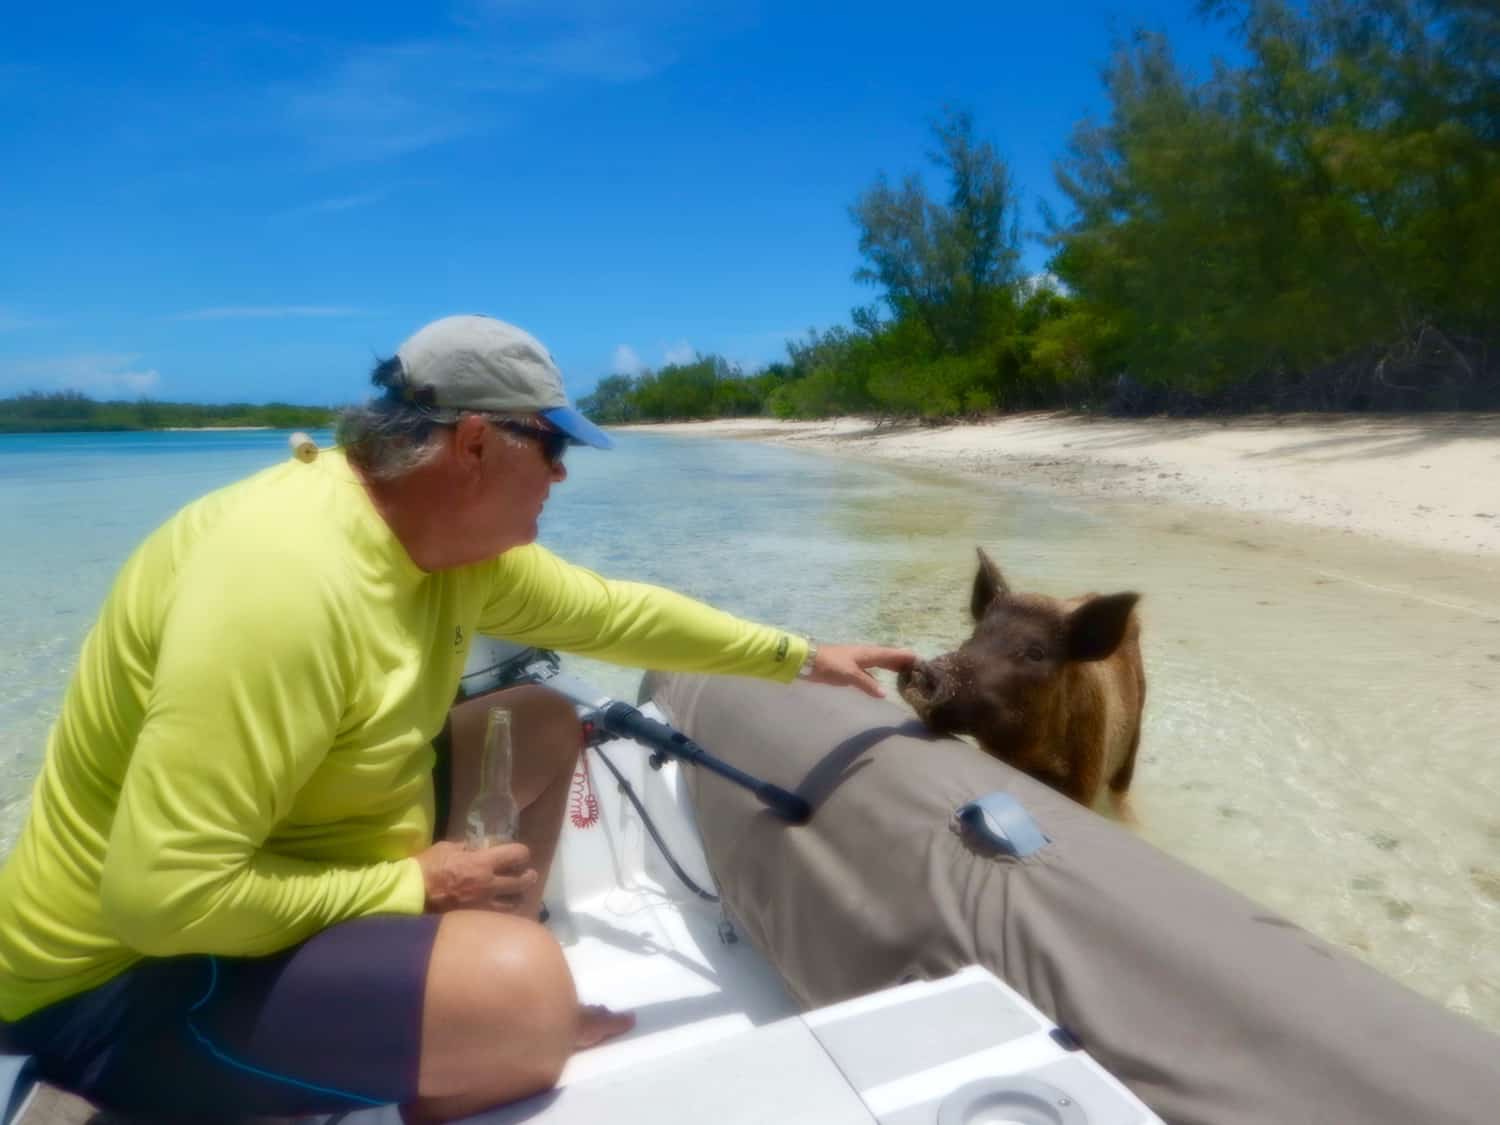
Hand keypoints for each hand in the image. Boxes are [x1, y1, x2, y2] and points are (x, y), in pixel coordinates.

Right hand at [417, 839, 538, 912]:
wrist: (411, 894)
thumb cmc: (427, 867)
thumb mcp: (447, 847)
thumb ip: (468, 847)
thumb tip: (479, 848)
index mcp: (482, 863)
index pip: (516, 855)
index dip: (523, 853)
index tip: (521, 854)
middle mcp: (488, 885)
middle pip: (522, 882)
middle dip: (529, 876)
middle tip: (529, 874)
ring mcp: (483, 905)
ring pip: (514, 903)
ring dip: (519, 896)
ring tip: (517, 893)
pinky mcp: (476, 919)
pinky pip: (499, 916)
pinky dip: (504, 911)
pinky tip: (502, 908)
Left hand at [804, 643, 916, 697]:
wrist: (809, 662)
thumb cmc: (830, 664)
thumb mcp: (850, 674)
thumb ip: (867, 683)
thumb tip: (884, 693)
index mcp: (867, 653)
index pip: (890, 654)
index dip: (904, 656)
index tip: (919, 659)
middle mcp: (865, 656)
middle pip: (887, 658)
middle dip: (900, 662)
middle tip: (916, 667)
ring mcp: (857, 663)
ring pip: (878, 665)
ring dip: (890, 668)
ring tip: (904, 673)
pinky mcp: (850, 670)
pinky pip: (870, 673)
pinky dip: (877, 678)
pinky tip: (880, 685)